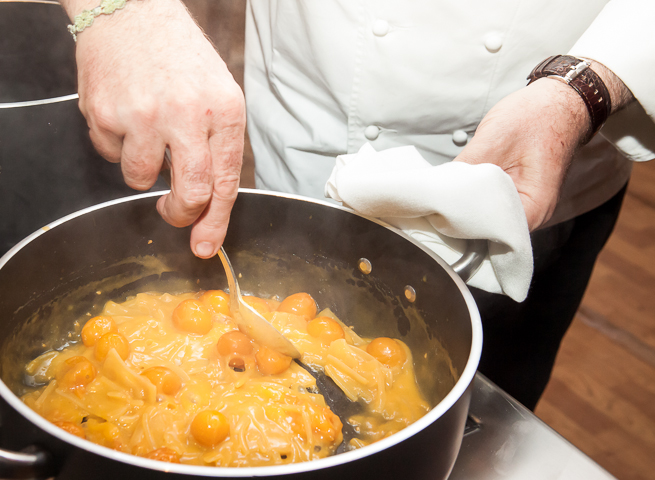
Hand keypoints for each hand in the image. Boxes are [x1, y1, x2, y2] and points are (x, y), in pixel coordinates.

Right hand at [63, 0, 244, 256]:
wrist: (131, 11)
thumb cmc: (178, 56)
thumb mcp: (218, 93)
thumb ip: (218, 146)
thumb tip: (210, 203)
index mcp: (224, 110)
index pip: (225, 182)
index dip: (215, 221)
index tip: (206, 244)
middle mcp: (186, 114)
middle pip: (191, 193)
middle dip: (181, 214)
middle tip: (171, 212)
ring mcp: (143, 115)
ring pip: (141, 179)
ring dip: (143, 168)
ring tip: (146, 130)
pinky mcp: (105, 113)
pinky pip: (111, 154)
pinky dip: (117, 144)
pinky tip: (125, 113)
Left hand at [455, 60, 633, 230]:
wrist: (559, 102)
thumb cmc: (537, 116)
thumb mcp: (493, 140)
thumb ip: (465, 170)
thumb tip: (438, 189)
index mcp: (533, 208)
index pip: (492, 233)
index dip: (463, 223)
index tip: (440, 212)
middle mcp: (532, 215)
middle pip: (489, 228)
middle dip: (463, 214)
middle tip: (438, 202)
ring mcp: (525, 205)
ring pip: (489, 215)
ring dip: (469, 204)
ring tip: (447, 193)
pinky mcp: (517, 194)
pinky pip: (492, 203)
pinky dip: (476, 195)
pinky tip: (461, 186)